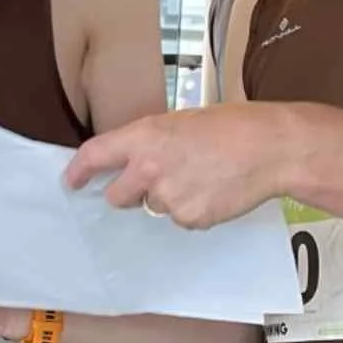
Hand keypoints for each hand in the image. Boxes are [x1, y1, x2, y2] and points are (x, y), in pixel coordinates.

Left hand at [66, 103, 295, 228]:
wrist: (271, 148)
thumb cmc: (232, 126)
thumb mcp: (181, 122)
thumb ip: (151, 142)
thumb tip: (133, 162)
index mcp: (144, 137)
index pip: (95, 155)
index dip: (79, 171)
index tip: (72, 182)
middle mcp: (148, 169)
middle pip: (116, 197)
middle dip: (127, 194)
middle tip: (152, 182)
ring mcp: (168, 198)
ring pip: (154, 208)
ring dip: (169, 198)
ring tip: (202, 177)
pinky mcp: (190, 218)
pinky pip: (182, 220)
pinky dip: (194, 209)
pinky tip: (214, 191)